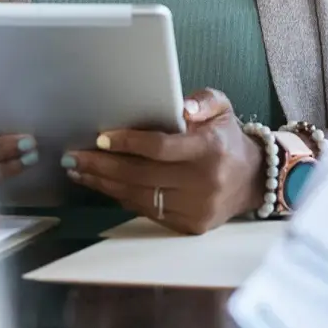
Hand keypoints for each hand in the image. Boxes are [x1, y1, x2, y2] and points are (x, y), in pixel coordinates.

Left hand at [63, 87, 263, 233]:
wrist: (252, 179)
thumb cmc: (226, 137)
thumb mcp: (221, 107)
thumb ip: (201, 101)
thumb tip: (180, 108)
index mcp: (209, 149)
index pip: (161, 147)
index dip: (128, 142)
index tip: (100, 138)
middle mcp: (204, 183)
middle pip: (143, 176)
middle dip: (103, 167)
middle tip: (74, 158)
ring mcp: (197, 209)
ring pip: (141, 198)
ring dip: (105, 186)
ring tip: (80, 173)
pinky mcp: (191, 226)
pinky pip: (149, 212)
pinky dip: (123, 198)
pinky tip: (105, 186)